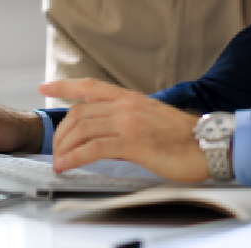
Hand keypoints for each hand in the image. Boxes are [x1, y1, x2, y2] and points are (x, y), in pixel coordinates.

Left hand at [40, 78, 208, 182]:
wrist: (206, 144)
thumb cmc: (181, 136)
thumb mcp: (149, 118)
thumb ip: (125, 120)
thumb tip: (104, 133)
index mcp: (130, 98)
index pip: (90, 86)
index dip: (65, 86)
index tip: (44, 86)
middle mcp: (126, 105)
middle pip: (80, 113)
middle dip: (61, 132)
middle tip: (56, 148)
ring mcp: (128, 122)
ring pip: (82, 129)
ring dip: (65, 147)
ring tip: (59, 161)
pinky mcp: (132, 143)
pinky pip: (93, 148)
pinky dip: (74, 157)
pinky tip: (67, 165)